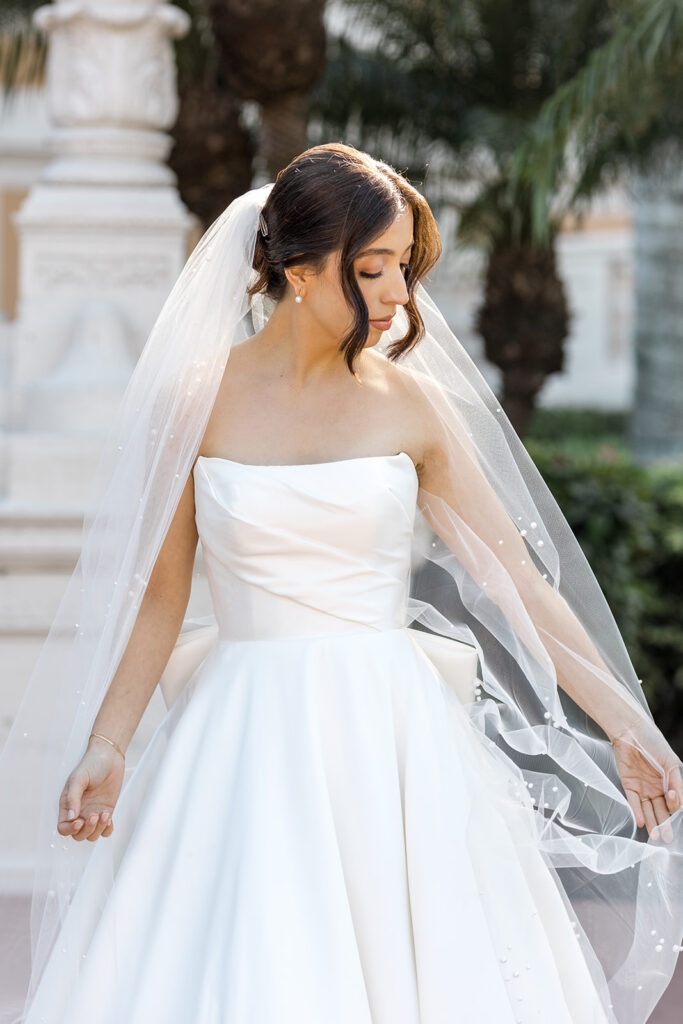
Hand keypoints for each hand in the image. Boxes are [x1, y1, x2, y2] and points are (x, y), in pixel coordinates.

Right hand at [57, 736, 125, 841]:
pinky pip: (105, 830)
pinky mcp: (106, 812)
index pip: (63, 828)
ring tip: (104, 814)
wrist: (109, 756)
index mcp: (68, 805)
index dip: (69, 830)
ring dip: (98, 829)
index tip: (79, 822)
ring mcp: (93, 813)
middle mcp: (79, 812)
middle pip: (78, 835)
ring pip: (92, 835)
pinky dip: (107, 830)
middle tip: (94, 815)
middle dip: (87, 830)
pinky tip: (109, 818)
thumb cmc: (91, 764)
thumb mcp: (78, 779)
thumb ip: (73, 798)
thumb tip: (71, 818)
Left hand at [609, 719, 682, 843]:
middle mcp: (656, 788)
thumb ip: (675, 781)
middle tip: (668, 838)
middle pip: (662, 810)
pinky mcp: (628, 785)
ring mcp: (642, 787)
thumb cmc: (653, 743)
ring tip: (656, 835)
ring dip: (652, 823)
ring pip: (648, 810)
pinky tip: (641, 822)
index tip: (674, 800)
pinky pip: (633, 801)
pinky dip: (637, 812)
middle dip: (665, 824)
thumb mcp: (669, 762)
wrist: (631, 731)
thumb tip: (678, 799)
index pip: (674, 801)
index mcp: (669, 782)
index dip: (675, 804)